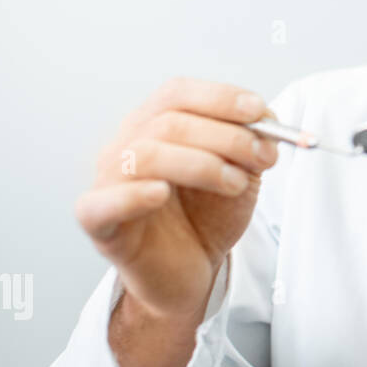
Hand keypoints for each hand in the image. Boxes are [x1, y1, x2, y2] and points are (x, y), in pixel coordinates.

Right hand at [74, 78, 279, 322]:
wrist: (190, 272)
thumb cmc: (206, 217)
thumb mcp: (240, 173)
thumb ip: (252, 144)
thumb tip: (268, 120)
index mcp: (155, 125)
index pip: (178, 94)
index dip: (219, 98)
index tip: (259, 111)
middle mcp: (126, 146)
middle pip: (168, 122)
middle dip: (226, 136)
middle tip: (262, 156)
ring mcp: (109, 182)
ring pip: (145, 155)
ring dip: (201, 164)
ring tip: (235, 184)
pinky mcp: (99, 223)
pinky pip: (104, 203)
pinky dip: (133, 195)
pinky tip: (161, 194)